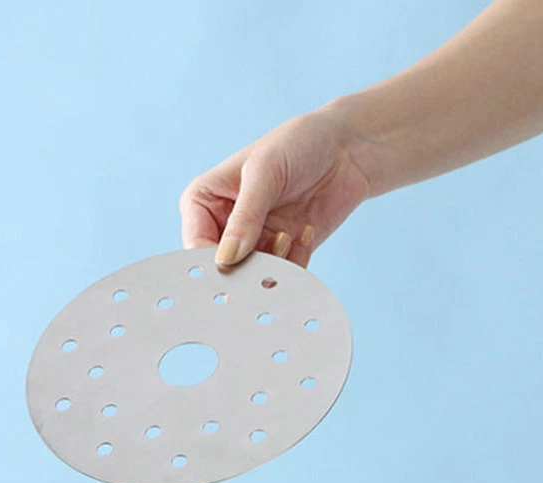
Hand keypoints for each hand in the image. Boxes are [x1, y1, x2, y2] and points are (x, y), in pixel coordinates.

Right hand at [179, 107, 373, 268]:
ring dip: (273, 265)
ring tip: (288, 236)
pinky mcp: (281, 253)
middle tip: (265, 258)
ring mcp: (252, 242)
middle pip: (220, 268)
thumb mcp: (265, 172)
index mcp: (204, 201)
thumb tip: (225, 259)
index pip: (195, 243)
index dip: (209, 260)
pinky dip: (294, 263)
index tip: (230, 267)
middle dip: (243, 270)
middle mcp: (223, 226)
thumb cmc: (299, 143)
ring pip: (251, 278)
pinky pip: (279, 277)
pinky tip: (305, 232)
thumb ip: (244, 217)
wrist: (347, 148)